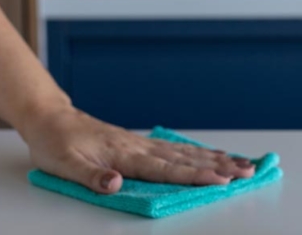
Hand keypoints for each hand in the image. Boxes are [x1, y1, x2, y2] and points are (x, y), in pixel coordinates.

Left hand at [20, 105, 254, 193]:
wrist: (53, 118)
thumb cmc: (57, 144)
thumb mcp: (64, 165)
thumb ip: (91, 177)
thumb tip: (116, 185)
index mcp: (125, 155)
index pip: (166, 169)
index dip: (195, 176)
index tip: (221, 181)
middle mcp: (141, 147)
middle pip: (186, 159)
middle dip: (219, 167)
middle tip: (248, 172)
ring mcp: (144, 143)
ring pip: (187, 152)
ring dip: (216, 159)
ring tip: (242, 164)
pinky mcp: (142, 143)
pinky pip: (177, 148)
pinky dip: (199, 152)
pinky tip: (213, 154)